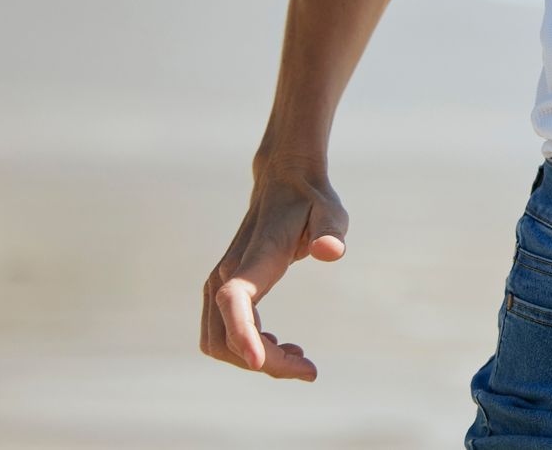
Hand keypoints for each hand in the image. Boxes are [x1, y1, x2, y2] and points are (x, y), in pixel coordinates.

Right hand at [200, 162, 348, 381]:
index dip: (241, 332)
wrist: (283, 181)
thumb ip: (332, 231)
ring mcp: (219, 282)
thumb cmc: (311, 200)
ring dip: (254, 359)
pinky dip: (246, 347)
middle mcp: (228, 273)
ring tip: (299, 360)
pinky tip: (281, 346)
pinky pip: (222, 332)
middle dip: (264, 362)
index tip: (258, 362)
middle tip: (309, 370)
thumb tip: (331, 253)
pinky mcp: (222, 289)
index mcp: (256, 258)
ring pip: (218, 341)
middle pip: (226, 336)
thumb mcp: (332, 211)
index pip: (233, 298)